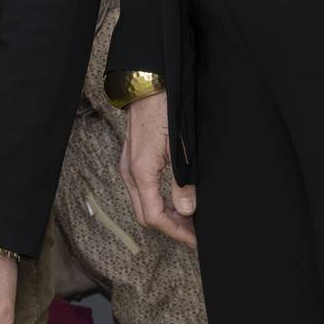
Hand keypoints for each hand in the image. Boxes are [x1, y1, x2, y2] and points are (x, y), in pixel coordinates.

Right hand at [120, 92, 195, 247]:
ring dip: (164, 215)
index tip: (195, 239)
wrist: (148, 84)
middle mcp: (129, 172)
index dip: (176, 232)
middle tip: (194, 233)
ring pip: (142, 204)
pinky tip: (175, 199)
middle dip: (170, 228)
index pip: (155, 217)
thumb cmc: (165, 110)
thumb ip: (182, 181)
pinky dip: (158, 201)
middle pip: (145, 215)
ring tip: (188, 218)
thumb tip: (187, 210)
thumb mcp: (179, 147)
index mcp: (141, 172)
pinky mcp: (132, 160)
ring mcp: (128, 166)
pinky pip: (141, 191)